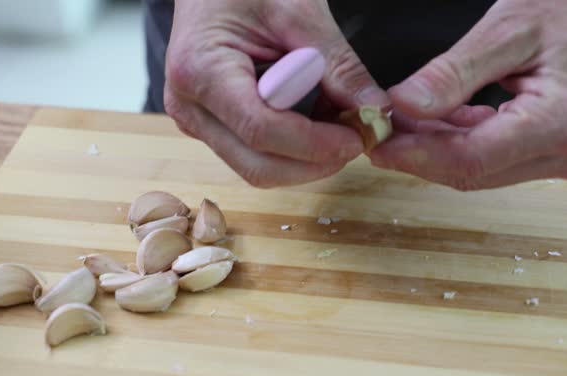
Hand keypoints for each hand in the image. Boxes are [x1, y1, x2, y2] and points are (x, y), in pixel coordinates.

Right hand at [164, 0, 388, 187]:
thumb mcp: (300, 14)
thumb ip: (339, 66)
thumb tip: (376, 111)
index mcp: (201, 69)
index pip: (262, 129)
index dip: (316, 143)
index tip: (357, 136)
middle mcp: (189, 105)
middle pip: (258, 165)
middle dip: (315, 162)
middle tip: (357, 139)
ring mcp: (197, 122)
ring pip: (258, 168)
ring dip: (306, 158)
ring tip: (338, 124)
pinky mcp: (210, 127)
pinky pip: (254, 155)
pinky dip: (293, 149)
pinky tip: (316, 121)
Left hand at [370, 0, 566, 190]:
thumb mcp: (508, 28)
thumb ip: (454, 73)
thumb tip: (403, 107)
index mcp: (563, 123)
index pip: (471, 161)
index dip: (415, 155)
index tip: (375, 139)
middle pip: (474, 172)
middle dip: (420, 153)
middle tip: (377, 128)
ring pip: (482, 170)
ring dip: (438, 148)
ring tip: (399, 121)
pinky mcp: (560, 153)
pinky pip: (499, 158)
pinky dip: (462, 142)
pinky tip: (435, 121)